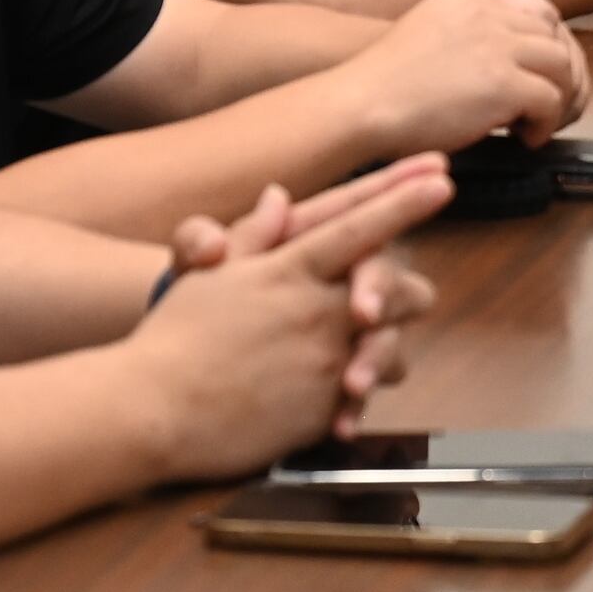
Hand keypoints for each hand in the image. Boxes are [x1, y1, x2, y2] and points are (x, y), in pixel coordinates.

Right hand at [136, 154, 452, 473]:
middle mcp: (317, 312)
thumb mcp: (210, 276)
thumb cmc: (173, 338)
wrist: (151, 410)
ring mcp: (326, 362)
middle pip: (398, 290)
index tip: (441, 181)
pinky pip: (364, 399)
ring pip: (392, 349)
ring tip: (359, 359)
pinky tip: (334, 401)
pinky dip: (353, 398)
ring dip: (383, 351)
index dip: (403, 201)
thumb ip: (253, 234)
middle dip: (404, 292)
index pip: (360, 227)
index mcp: (289, 270)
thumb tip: (280, 194)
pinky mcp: (323, 408)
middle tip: (392, 299)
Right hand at [341, 0, 591, 151]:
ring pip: (560, 65)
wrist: (360, 105)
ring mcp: (497, 48)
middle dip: (557, 70)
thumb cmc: (378, 87)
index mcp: (463, 2)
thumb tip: (483, 68)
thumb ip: (456, 39)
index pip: (531, 7)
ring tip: (539, 121)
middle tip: (547, 102)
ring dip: (557, 96)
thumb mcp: (419, 37)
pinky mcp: (505, 84)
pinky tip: (526, 139)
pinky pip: (550, 101)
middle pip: (551, 35)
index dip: (544, 41)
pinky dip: (545, 124)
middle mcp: (485, 17)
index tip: (541, 69)